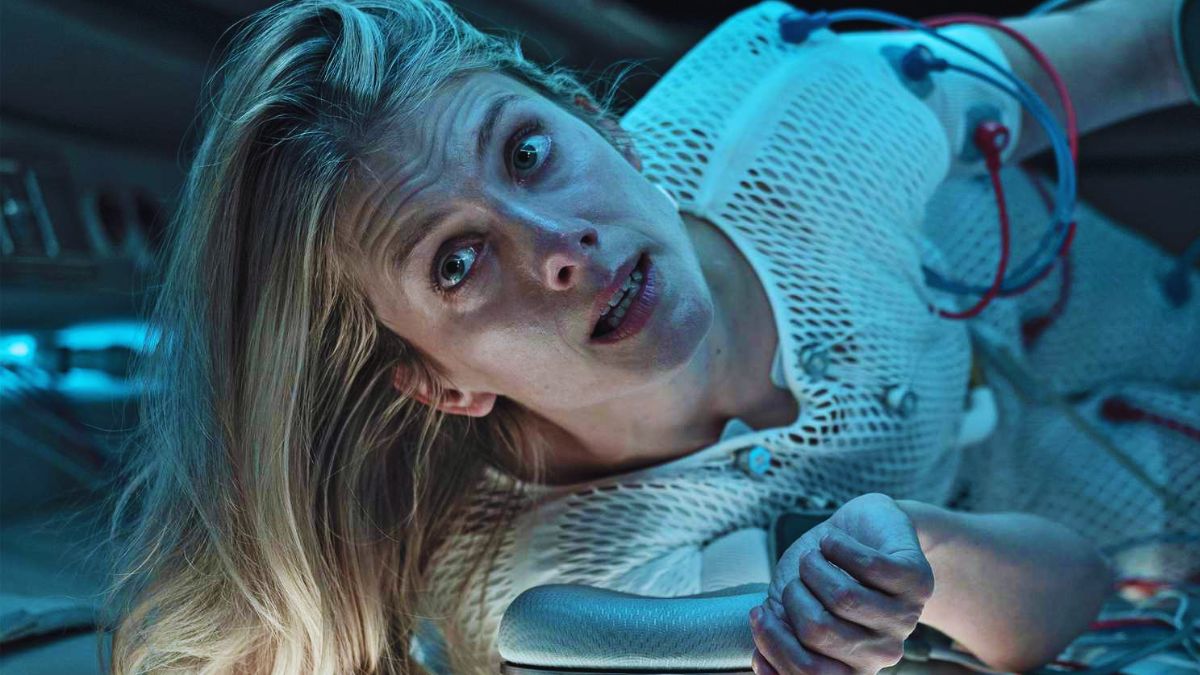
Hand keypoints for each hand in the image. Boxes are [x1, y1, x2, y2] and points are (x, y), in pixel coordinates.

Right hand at [749, 493, 934, 674]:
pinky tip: (833, 542)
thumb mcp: (792, 606)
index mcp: (852, 666)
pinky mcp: (917, 582)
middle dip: (793, 595)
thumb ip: (779, 636)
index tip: (759, 612)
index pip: (809, 672)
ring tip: (815, 556)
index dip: (774, 642)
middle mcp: (883, 651)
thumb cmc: (823, 573)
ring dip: (814, 567)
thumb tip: (761, 664)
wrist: (861, 531)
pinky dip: (839, 546)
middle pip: (819, 630)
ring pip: (844, 597)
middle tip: (796, 578)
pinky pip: (869, 566)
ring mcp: (904, 618)